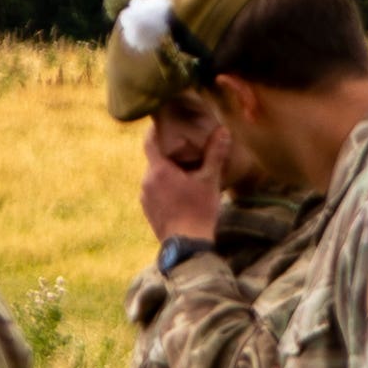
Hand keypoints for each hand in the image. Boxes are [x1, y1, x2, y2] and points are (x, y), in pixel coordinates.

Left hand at [139, 118, 227, 246]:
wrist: (186, 245)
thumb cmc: (198, 210)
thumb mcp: (210, 180)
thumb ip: (215, 154)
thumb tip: (223, 131)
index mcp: (158, 170)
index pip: (150, 141)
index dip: (156, 130)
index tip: (164, 122)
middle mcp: (146, 182)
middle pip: (155, 160)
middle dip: (169, 154)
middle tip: (185, 148)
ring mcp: (145, 197)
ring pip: (155, 177)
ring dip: (168, 172)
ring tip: (186, 172)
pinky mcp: (148, 210)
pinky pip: (155, 191)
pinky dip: (165, 187)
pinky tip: (180, 192)